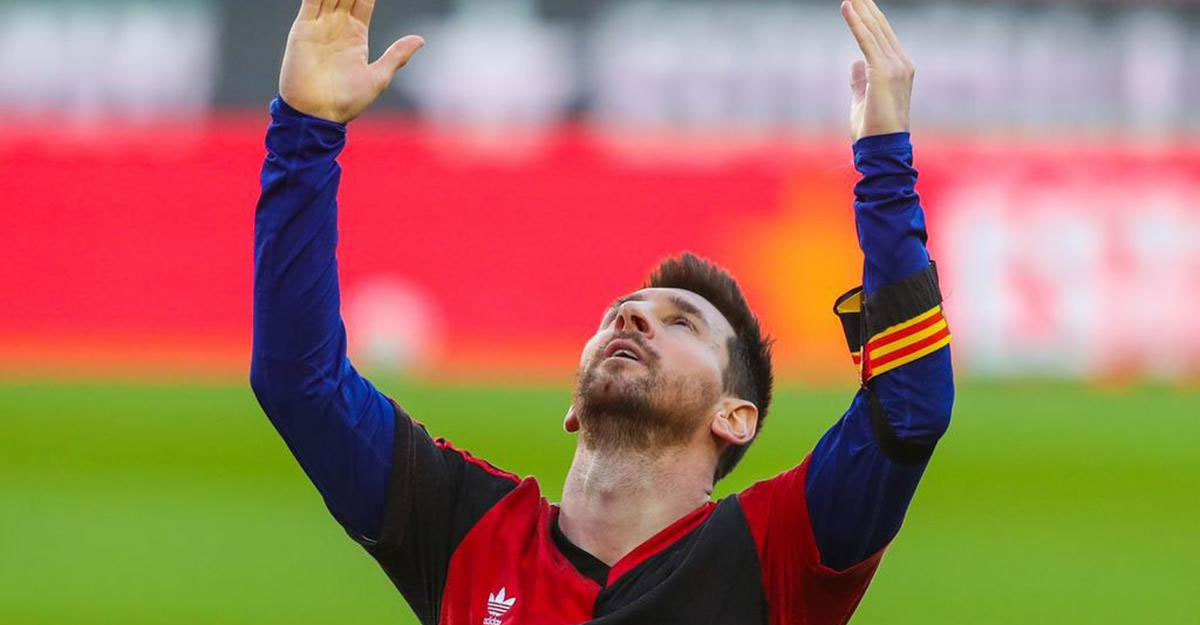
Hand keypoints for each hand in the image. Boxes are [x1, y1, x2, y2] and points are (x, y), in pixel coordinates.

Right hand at [279, 0, 423, 123]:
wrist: (317, 114)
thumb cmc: (347, 102)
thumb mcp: (378, 77)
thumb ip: (397, 55)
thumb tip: (420, 39)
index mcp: (356, 36)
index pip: (364, 1)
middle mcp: (337, 27)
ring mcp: (320, 26)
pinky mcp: (303, 29)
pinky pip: (311, 1)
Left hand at [840, 0, 912, 141]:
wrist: (882, 148)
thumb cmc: (873, 130)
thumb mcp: (863, 99)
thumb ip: (861, 80)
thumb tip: (856, 63)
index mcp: (899, 68)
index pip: (882, 35)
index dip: (869, 15)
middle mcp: (901, 63)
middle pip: (880, 26)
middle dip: (866, 5)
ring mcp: (895, 66)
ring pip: (873, 29)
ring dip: (860, 7)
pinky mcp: (883, 72)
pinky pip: (866, 41)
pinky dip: (856, 22)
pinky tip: (847, 6)